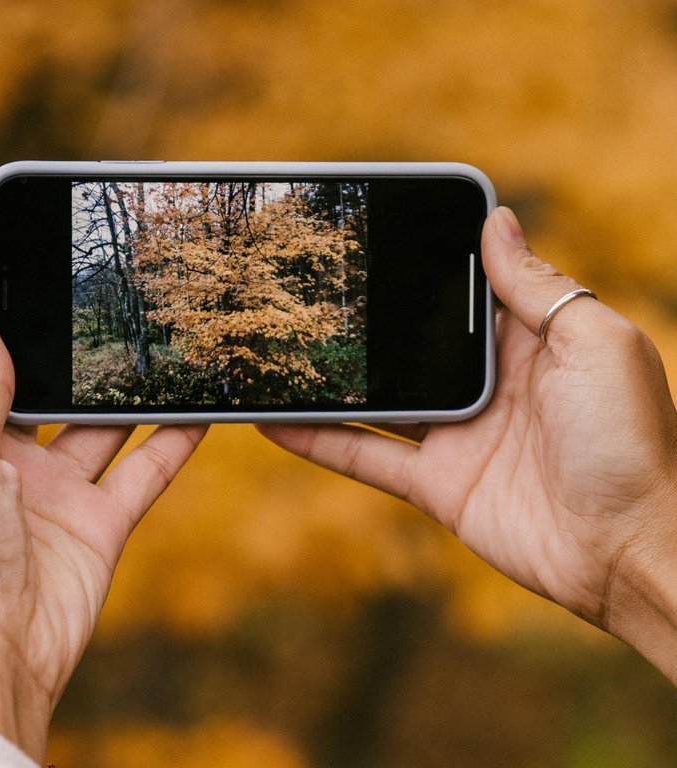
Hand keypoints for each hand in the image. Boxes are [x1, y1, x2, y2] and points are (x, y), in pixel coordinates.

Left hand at [0, 277, 206, 759]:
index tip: (3, 263)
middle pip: (28, 385)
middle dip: (57, 343)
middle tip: (97, 290)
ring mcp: (46, 492)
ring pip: (93, 424)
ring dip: (121, 388)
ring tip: (157, 332)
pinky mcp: (95, 525)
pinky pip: (140, 473)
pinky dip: (171, 442)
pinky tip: (200, 405)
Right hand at [260, 207, 676, 679]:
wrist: (629, 553)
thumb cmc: (631, 444)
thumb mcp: (595, 345)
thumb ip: (538, 287)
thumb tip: (497, 219)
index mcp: (533, 340)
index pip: (468, 287)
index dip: (428, 258)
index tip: (375, 225)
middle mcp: (490, 382)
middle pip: (412, 340)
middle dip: (364, 315)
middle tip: (300, 285)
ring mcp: (457, 434)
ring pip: (378, 396)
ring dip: (329, 376)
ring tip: (274, 347)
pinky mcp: (435, 484)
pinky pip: (363, 456)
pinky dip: (316, 440)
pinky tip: (272, 421)